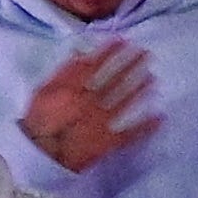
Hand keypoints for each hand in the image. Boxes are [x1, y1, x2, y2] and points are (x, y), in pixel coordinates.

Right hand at [21, 41, 159, 173]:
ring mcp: (102, 122)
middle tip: (147, 54)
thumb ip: (64, 72)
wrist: (39, 156)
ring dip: (141, 90)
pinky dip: (146, 127)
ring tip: (153, 79)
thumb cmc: (37, 123)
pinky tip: (160, 119)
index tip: (124, 40)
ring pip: (126, 102)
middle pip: (116, 80)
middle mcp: (92, 102)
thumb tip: (81, 52)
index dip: (111, 51)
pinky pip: (131, 134)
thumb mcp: (43, 92)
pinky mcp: (108, 142)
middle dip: (132, 65)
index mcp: (73, 88)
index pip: (96, 64)